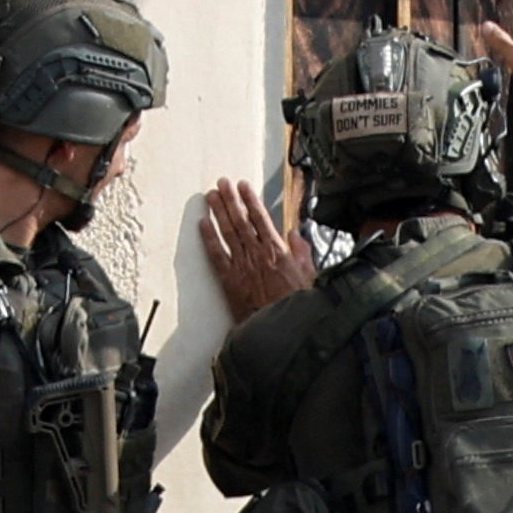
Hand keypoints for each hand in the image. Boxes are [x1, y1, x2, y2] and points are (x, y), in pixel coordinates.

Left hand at [197, 177, 319, 316]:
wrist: (282, 329)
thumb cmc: (297, 305)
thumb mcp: (310, 276)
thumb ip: (302, 252)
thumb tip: (295, 235)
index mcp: (277, 251)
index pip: (261, 218)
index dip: (250, 200)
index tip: (243, 186)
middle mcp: (257, 254)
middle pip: (241, 220)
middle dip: (231, 199)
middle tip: (221, 183)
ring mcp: (242, 266)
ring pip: (228, 232)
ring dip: (218, 212)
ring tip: (211, 196)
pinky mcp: (230, 280)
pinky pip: (217, 255)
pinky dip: (209, 238)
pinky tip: (202, 224)